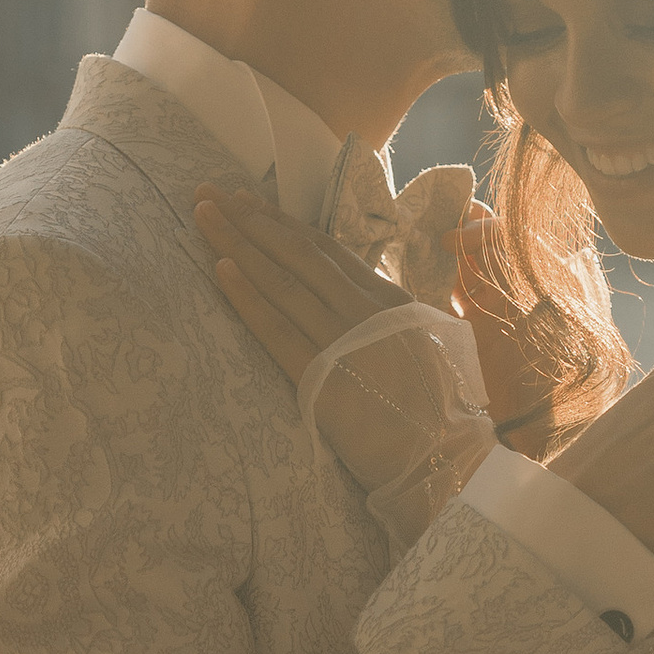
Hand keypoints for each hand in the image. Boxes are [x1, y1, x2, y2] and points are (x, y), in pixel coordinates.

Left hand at [193, 189, 493, 540]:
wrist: (449, 461)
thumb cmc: (441, 414)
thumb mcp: (427, 349)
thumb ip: (394, 322)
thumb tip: (369, 307)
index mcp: (391, 300)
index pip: (326, 251)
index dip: (284, 223)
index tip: (250, 201)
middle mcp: (366, 308)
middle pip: (297, 254)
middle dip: (250, 219)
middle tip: (211, 192)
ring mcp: (344, 339)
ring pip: (281, 280)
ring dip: (238, 243)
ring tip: (204, 214)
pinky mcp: (323, 375)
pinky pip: (276, 328)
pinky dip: (246, 296)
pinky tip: (219, 268)